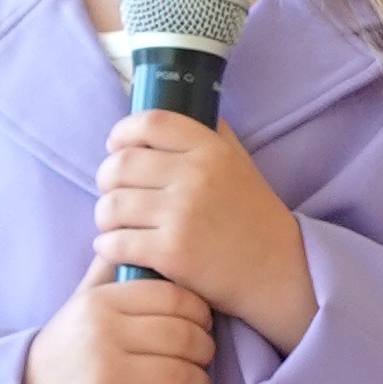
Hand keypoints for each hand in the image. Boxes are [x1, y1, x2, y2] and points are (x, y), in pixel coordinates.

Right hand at [8, 264, 214, 383]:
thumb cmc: (66, 349)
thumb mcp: (81, 303)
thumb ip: (109, 272)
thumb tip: (136, 236)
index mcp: (101, 302)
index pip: (173, 298)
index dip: (200, 312)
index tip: (203, 324)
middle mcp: (102, 335)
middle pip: (182, 337)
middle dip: (205, 350)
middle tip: (204, 358)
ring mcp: (104, 376)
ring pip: (180, 377)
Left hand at [91, 111, 315, 353]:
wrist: (278, 270)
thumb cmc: (254, 216)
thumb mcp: (239, 162)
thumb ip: (209, 134)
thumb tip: (171, 113)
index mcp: (210, 149)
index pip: (150, 122)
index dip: (122, 132)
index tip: (116, 147)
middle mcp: (196, 176)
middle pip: (120, 164)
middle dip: (105, 179)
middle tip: (112, 192)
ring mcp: (182, 215)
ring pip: (111, 205)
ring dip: (104, 216)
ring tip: (114, 224)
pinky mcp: (172, 253)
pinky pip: (116, 242)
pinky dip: (107, 246)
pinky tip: (115, 248)